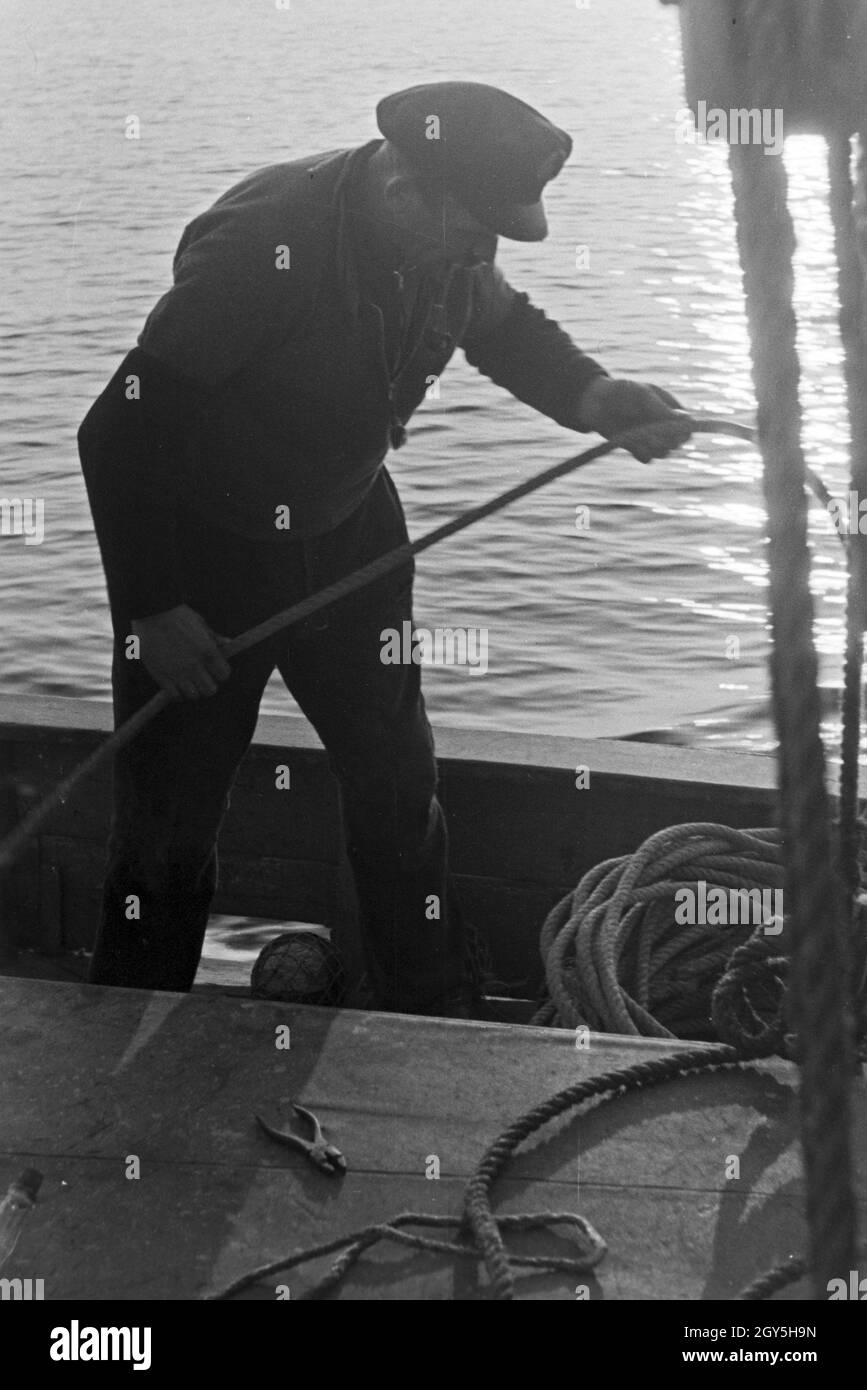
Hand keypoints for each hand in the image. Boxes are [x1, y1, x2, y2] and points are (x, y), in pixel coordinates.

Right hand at [131, 604, 231, 699]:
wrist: (149, 612)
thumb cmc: (175, 613)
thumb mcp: (199, 622)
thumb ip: (213, 637)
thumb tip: (228, 644)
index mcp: (208, 651)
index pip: (224, 675)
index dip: (221, 673)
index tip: (215, 670)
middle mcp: (195, 665)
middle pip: (210, 690)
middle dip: (208, 685)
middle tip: (202, 679)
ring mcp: (178, 672)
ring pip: (193, 695)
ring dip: (193, 690)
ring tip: (188, 682)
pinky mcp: (161, 676)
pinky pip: (175, 695)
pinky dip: (177, 693)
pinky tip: (176, 685)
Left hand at [578, 377, 692, 462]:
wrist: (597, 403)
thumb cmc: (621, 392)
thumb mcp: (642, 396)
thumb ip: (662, 410)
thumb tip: (686, 421)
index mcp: (670, 409)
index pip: (686, 428)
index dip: (682, 433)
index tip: (670, 432)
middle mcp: (663, 425)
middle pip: (676, 444)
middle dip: (664, 441)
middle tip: (649, 434)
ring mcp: (651, 438)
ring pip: (663, 453)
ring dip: (651, 448)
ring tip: (636, 435)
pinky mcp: (638, 448)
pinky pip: (647, 459)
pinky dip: (640, 453)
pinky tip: (630, 441)